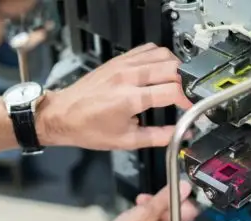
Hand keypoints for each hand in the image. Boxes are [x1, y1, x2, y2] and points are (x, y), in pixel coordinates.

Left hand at [37, 43, 192, 150]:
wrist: (62, 115)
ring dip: (174, 68)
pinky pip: (147, 49)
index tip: (188, 108)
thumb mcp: (126, 141)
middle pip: (172, 68)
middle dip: (184, 83)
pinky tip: (159, 70)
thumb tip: (180, 135)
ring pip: (162, 54)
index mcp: (130, 99)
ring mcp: (123, 64)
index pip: (172, 90)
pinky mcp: (118, 59)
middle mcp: (128, 77)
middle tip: (184, 96)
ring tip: (175, 83)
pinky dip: (159, 57)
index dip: (187, 100)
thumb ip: (158, 137)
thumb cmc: (88, 129)